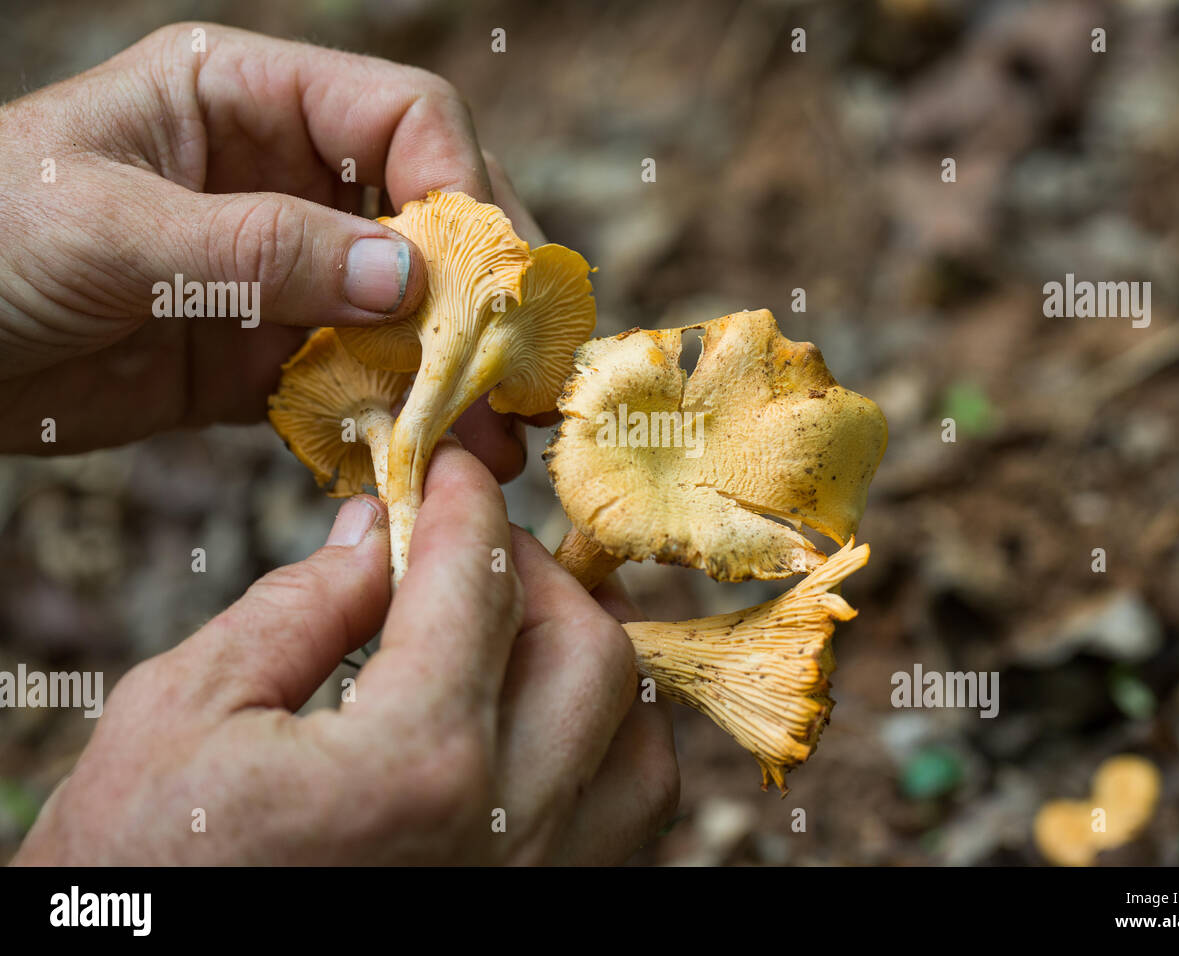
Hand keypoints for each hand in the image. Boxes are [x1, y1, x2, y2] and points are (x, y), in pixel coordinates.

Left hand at [0, 22, 542, 476]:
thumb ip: (260, 246)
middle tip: (521, 367)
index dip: (460, 185)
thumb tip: (407, 278)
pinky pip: (350, 383)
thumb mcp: (112, 227)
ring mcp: (280, 274)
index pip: (404, 117)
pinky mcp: (261, 358)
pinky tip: (419, 459)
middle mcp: (282, 180)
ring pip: (402, 315)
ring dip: (450, 375)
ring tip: (490, 445)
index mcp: (248, 100)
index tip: (483, 277)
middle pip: (425, 219)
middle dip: (478, 292)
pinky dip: (389, 421)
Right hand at [12, 439, 678, 864]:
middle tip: (472, 548)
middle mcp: (506, 833)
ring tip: (522, 626)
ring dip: (593, 660)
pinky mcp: (542, 920)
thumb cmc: (145, 867)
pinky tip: (544, 720)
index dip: (465, 501)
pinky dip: (608, 748)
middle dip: (535, 571)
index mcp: (413, 764)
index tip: (449, 466)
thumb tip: (381, 528)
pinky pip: (628, 820)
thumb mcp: (182, 713)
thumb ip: (300, 606)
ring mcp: (537, 888)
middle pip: (590, 649)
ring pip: (640, 742)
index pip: (478, 581)